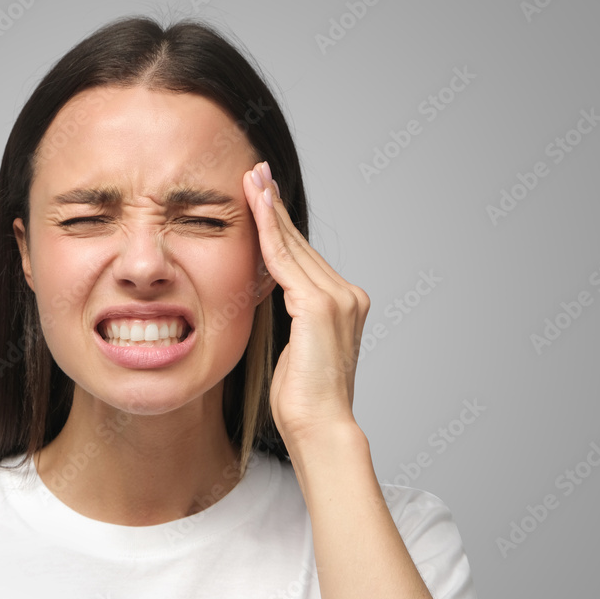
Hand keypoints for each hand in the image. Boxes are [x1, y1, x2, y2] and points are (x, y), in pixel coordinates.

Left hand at [244, 161, 370, 444]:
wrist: (320, 427)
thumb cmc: (303, 399)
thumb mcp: (296, 347)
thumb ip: (292, 316)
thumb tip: (274, 294)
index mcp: (344, 303)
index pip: (304, 257)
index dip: (281, 225)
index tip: (264, 196)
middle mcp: (347, 294)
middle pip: (300, 243)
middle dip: (275, 205)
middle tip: (256, 172)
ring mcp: (338, 297)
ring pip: (293, 245)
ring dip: (270, 208)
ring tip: (252, 178)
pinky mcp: (319, 305)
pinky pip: (285, 261)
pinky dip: (268, 232)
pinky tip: (254, 206)